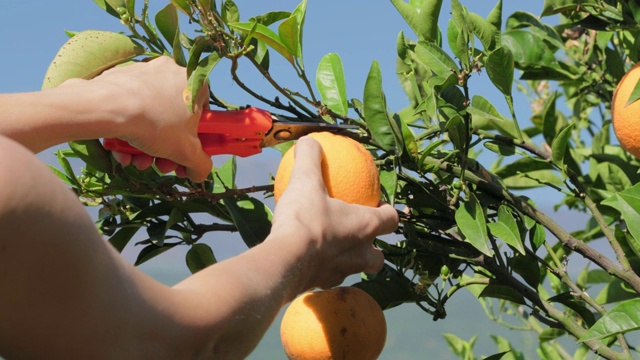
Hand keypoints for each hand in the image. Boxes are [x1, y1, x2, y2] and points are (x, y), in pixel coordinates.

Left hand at [90, 56, 211, 180]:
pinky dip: (128, 130)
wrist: (108, 108)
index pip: (201, 114)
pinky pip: (130, 107)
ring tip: (137, 162)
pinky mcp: (119, 78)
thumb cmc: (156, 124)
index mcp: (194, 83)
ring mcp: (143, 73)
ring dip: (146, 145)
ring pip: (150, 115)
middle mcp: (170, 72)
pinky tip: (122, 151)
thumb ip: (201, 165)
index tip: (184, 156)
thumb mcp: (186, 152)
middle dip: (167, 148)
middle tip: (160, 165)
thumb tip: (200, 173)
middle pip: (174, 119)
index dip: (195, 140)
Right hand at [268, 136, 398, 289]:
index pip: (391, 219)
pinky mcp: (323, 285)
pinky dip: (323, 268)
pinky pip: (329, 276)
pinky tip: (308, 260)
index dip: (389, 213)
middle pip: (378, 255)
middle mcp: (361, 253)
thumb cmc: (304, 219)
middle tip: (359, 236)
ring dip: (349, 260)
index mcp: (365, 226)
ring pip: (355, 268)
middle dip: (374, 248)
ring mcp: (344, 272)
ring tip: (332, 250)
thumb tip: (310, 139)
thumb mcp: (305, 181)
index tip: (380, 207)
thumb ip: (310, 158)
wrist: (285, 261)